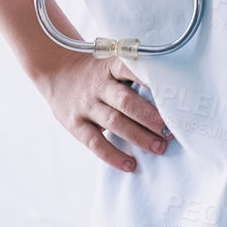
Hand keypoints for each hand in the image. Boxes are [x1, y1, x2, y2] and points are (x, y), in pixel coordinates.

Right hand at [0, 0, 172, 174]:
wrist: (55, 70)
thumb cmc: (96, 70)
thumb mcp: (110, 61)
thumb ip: (132, 73)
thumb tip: (170, 89)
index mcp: (110, 66)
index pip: (130, 70)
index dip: (149, 80)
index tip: (170, 92)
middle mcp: (98, 85)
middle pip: (126, 102)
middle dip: (150, 117)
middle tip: (171, 130)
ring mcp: (86, 105)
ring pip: (115, 123)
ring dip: (139, 137)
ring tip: (159, 148)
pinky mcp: (75, 124)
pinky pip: (95, 143)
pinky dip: (113, 156)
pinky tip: (130, 165)